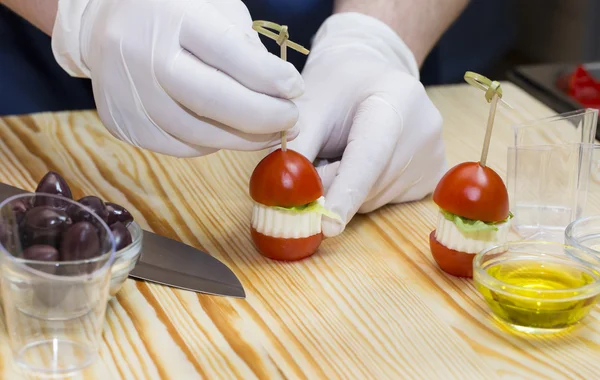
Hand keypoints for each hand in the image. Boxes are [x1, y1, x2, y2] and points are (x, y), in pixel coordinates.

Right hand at [51, 0, 303, 156]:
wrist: (105, 23)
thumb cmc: (175, 13)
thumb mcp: (215, 11)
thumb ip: (247, 49)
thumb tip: (283, 93)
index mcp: (171, 15)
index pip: (228, 53)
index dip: (269, 78)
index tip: (297, 89)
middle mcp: (142, 53)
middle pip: (210, 100)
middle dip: (262, 117)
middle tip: (292, 121)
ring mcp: (127, 92)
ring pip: (196, 133)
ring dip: (243, 139)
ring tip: (271, 133)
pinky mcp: (122, 122)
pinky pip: (179, 146)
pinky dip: (212, 144)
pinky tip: (229, 133)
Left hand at [287, 13, 447, 236]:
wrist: (372, 72)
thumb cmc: (336, 86)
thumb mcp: (311, 106)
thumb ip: (298, 148)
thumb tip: (288, 198)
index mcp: (396, 100)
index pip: (370, 157)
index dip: (346, 192)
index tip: (327, 226)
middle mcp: (424, 130)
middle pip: (369, 184)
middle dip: (333, 187)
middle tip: (318, 162)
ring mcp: (434, 155)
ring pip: (375, 199)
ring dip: (346, 190)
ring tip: (342, 153)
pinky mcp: (433, 175)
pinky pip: (387, 200)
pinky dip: (364, 192)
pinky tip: (363, 162)